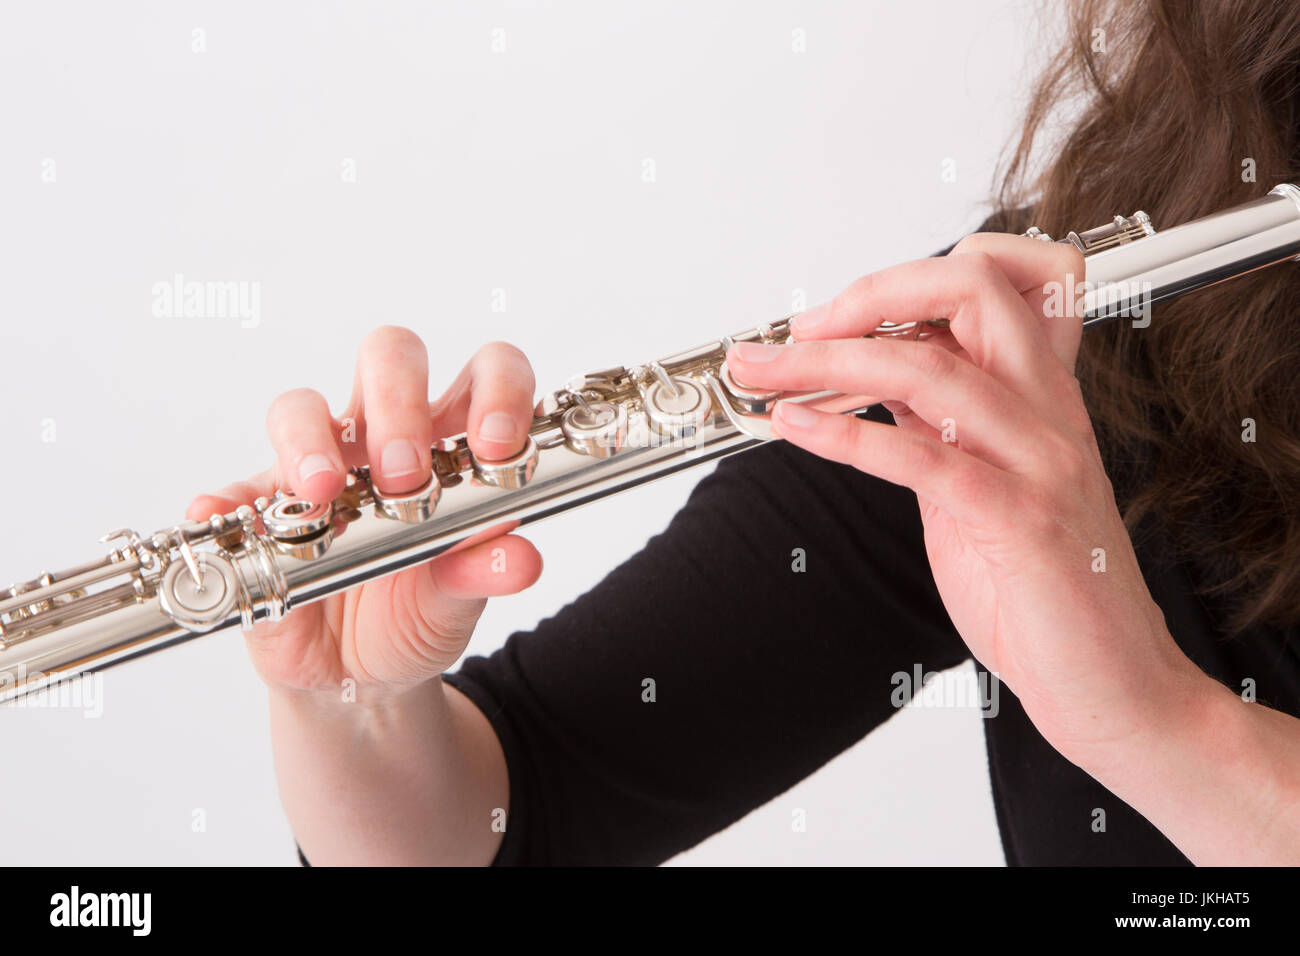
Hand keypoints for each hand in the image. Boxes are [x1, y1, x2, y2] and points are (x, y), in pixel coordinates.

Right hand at [186, 326, 542, 701]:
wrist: (359, 676)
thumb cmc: (415, 613)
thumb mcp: (458, 600)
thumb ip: (484, 570)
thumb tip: (520, 557)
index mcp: (452, 443)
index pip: (485, 374)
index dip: (497, 391)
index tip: (497, 444)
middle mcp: (384, 436)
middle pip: (389, 358)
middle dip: (399, 402)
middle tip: (404, 472)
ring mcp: (317, 465)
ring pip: (301, 406)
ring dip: (310, 441)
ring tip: (321, 494)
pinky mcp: (258, 510)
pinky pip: (232, 490)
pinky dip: (225, 499)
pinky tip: (222, 518)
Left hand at [726, 237, 1198, 763]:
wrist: (1109, 680)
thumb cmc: (1043, 586)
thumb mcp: (980, 484)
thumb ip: (939, 426)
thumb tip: (874, 378)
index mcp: (1038, 395)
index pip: (993, 280)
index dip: (904, 279)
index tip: (830, 316)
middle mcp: (1045, 413)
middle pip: (969, 291)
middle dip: (866, 296)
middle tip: (794, 330)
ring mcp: (1038, 462)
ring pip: (931, 369)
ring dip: (826, 364)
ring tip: (765, 375)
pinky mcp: (1020, 521)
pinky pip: (923, 458)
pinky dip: (846, 437)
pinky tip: (795, 427)